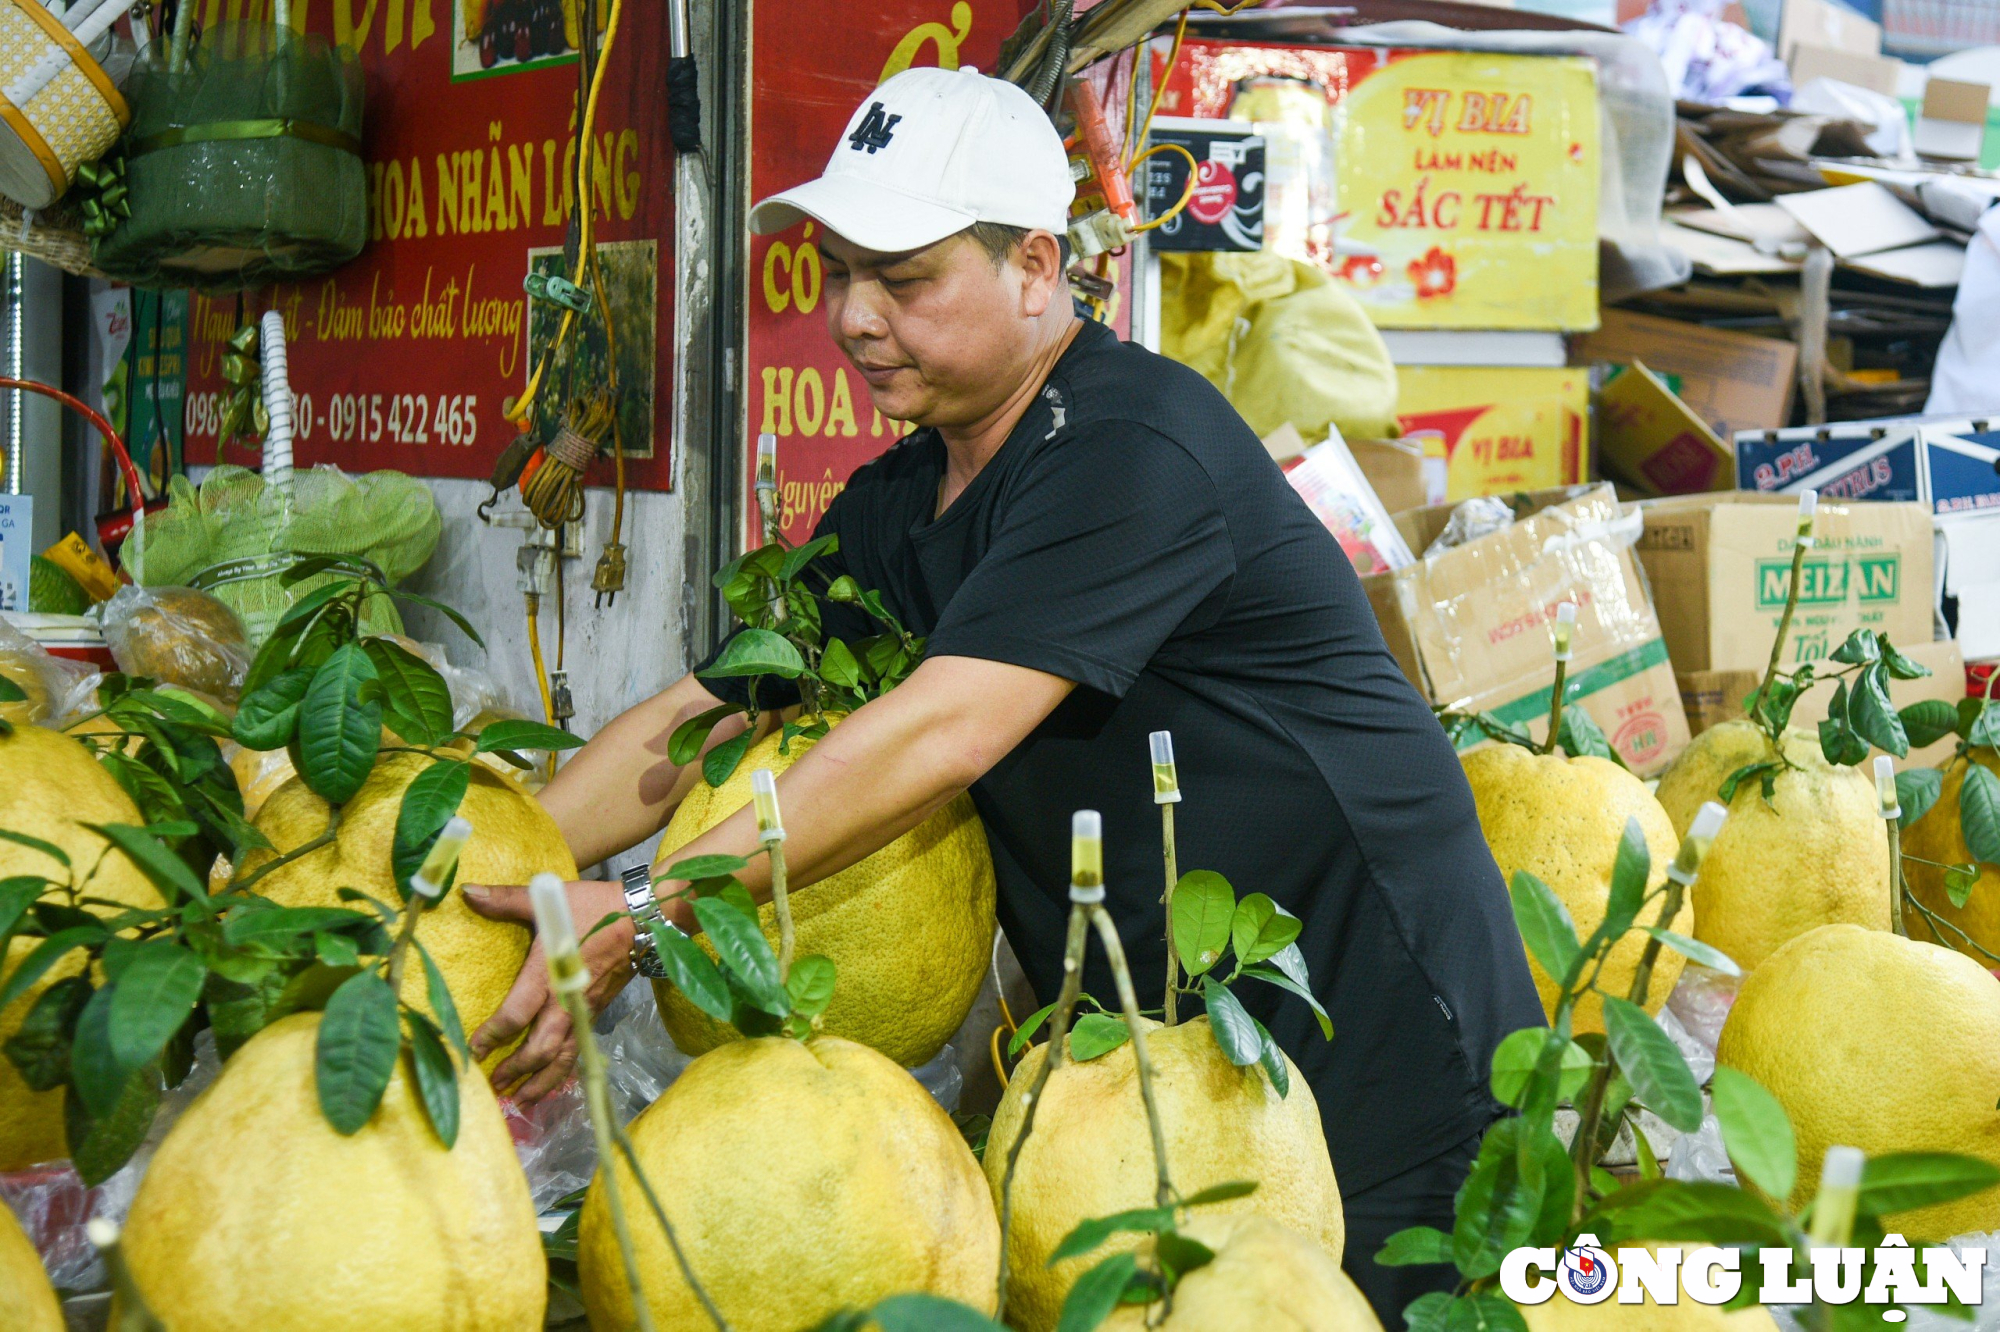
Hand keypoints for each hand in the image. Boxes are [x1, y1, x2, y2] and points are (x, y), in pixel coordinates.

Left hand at [462, 878, 634, 1102]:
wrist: (644, 917)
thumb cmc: (592, 906)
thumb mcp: (548, 898)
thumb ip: (505, 899)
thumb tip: (465, 892)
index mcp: (548, 974)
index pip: (515, 1015)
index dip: (492, 1037)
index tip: (471, 1051)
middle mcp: (567, 1000)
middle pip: (541, 1048)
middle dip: (516, 1070)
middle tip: (492, 1086)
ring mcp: (585, 1010)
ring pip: (564, 1057)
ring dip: (542, 1081)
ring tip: (521, 1100)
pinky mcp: (598, 1011)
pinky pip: (580, 1048)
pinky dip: (564, 1069)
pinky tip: (552, 1079)